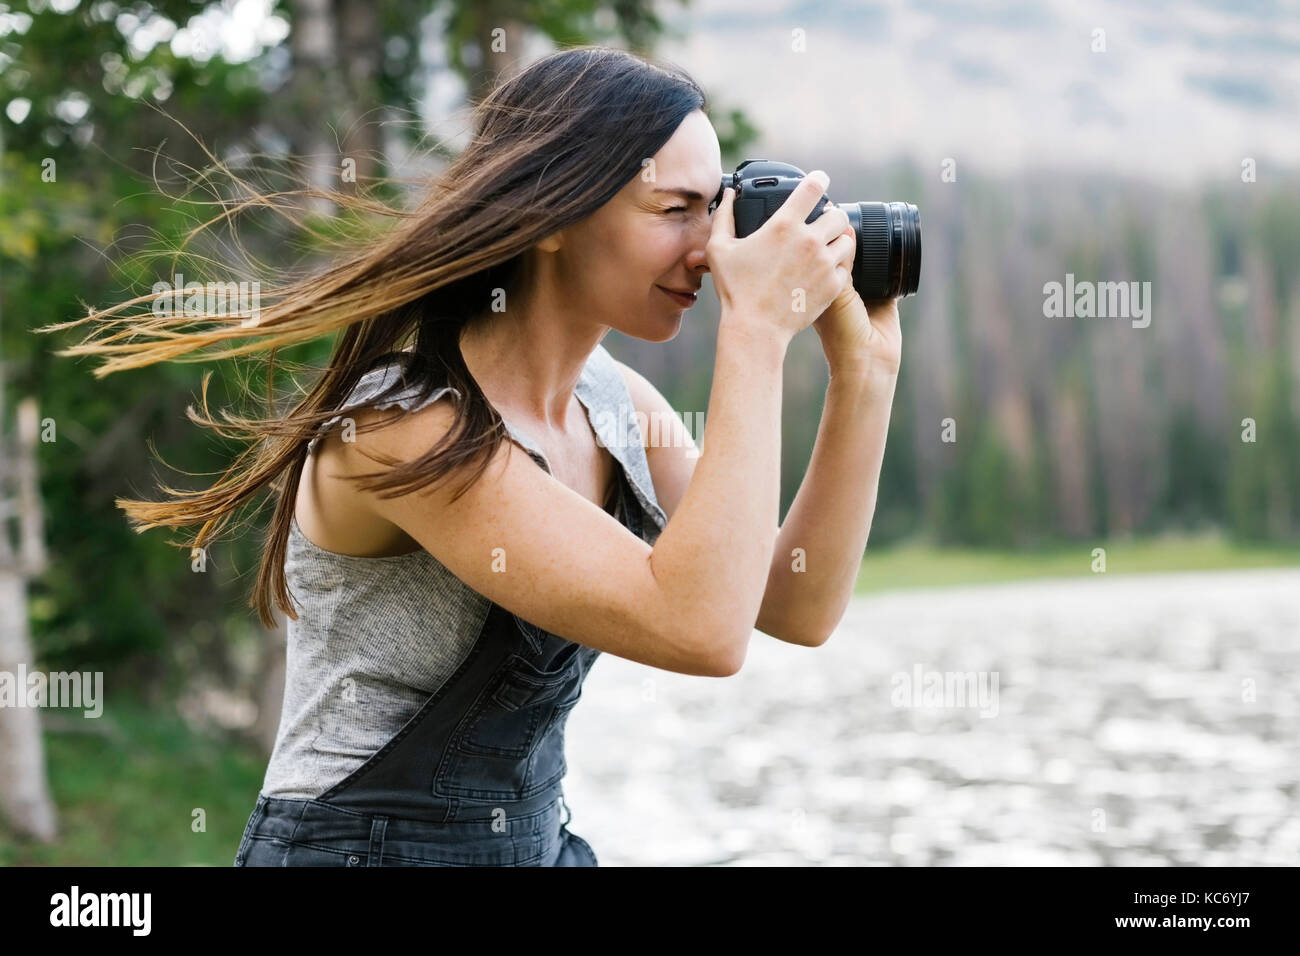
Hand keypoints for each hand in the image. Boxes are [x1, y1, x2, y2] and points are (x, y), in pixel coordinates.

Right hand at [707, 170, 856, 345]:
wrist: (756, 328)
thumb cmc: (735, 290)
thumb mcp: (719, 249)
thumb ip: (724, 216)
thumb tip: (729, 195)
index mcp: (784, 226)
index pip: (813, 187)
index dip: (818, 179)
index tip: (819, 181)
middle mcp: (809, 241)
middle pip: (838, 214)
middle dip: (831, 215)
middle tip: (821, 223)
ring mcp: (824, 264)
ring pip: (847, 239)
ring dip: (838, 240)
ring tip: (825, 247)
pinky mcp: (833, 285)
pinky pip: (846, 266)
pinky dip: (838, 265)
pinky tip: (824, 269)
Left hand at [812, 225, 902, 380]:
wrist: (868, 359)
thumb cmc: (840, 333)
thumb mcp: (833, 293)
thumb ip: (837, 262)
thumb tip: (844, 230)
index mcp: (815, 287)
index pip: (814, 253)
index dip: (818, 234)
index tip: (822, 213)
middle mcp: (835, 286)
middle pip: (839, 250)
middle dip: (841, 234)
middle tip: (845, 216)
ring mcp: (860, 289)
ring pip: (864, 256)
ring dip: (867, 243)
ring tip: (870, 225)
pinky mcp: (883, 292)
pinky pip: (888, 267)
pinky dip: (890, 255)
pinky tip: (891, 241)